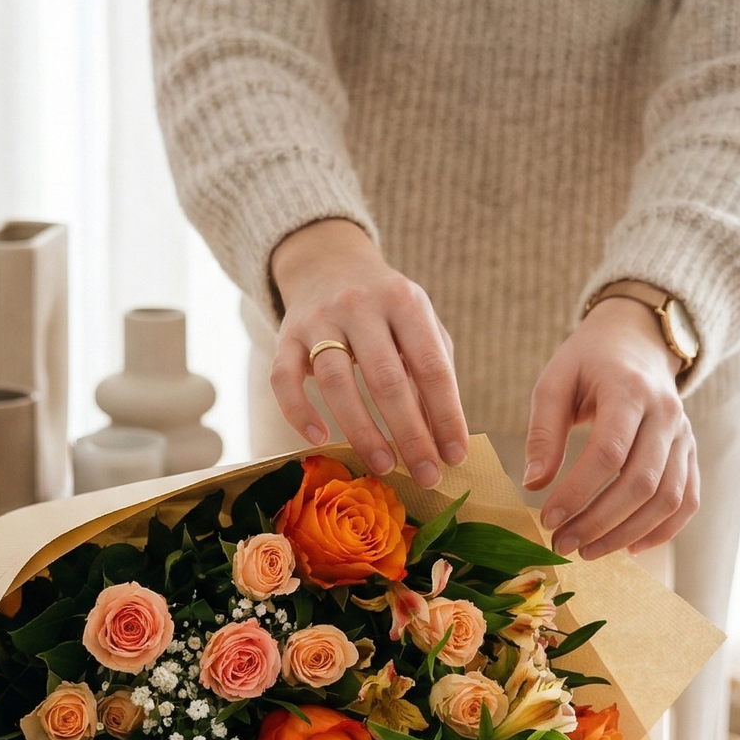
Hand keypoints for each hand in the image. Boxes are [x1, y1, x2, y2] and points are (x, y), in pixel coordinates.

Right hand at [269, 220, 469, 488]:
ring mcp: (319, 319)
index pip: (430, 365)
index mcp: (404, 302)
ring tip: (384, 466)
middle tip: (426, 475)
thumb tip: (444, 439)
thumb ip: (433, 374)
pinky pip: (284, 378)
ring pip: (336, 381)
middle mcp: (361, 305)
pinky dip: (299, 412)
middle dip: (410, 433)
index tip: (455, 456)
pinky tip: (320, 440)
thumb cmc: (385, 310)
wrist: (328, 264)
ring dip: (362, 430)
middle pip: (386, 378)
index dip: (446, 414)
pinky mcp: (286, 335)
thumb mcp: (418, 326)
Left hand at [523, 297, 699, 557]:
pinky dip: (663, 530)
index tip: (547, 518)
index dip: (578, 492)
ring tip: (588, 551)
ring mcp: (684, 435)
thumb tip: (533, 483)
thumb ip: (544, 431)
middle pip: (641, 482)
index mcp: (628, 390)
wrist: (638, 340)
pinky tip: (629, 547)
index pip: (609, 452)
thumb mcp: (555, 381)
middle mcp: (666, 414)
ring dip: (627, 533)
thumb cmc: (588, 361)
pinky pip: (687, 500)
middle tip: (562, 544)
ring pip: (668, 498)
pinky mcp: (690, 452)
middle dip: (600, 521)